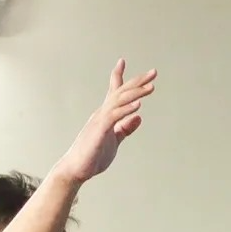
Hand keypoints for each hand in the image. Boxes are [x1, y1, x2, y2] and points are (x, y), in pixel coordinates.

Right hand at [52, 59, 155, 185]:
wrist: (76, 169)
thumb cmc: (93, 155)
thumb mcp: (115, 140)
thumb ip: (125, 128)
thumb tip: (139, 117)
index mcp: (106, 115)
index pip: (114, 92)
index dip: (120, 77)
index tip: (123, 62)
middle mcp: (102, 113)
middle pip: (121, 92)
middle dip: (137, 81)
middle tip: (154, 72)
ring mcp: (100, 120)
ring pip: (119, 101)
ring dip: (136, 92)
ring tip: (151, 86)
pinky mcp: (99, 131)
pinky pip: (114, 116)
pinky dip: (127, 109)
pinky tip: (138, 105)